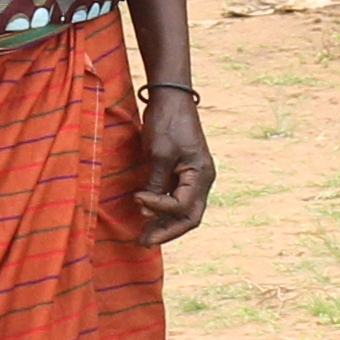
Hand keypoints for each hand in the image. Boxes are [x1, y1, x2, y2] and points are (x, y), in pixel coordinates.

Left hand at [134, 88, 215, 245]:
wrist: (170, 96)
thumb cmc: (166, 122)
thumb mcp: (158, 153)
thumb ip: (155, 184)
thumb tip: (147, 212)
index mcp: (201, 175)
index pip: (182, 206)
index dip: (158, 207)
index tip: (136, 198)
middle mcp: (202, 180)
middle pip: (189, 217)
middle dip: (167, 231)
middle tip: (144, 242)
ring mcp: (193, 177)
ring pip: (183, 211)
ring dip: (164, 224)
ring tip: (144, 236)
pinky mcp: (182, 172)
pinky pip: (176, 199)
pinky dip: (163, 210)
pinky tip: (147, 216)